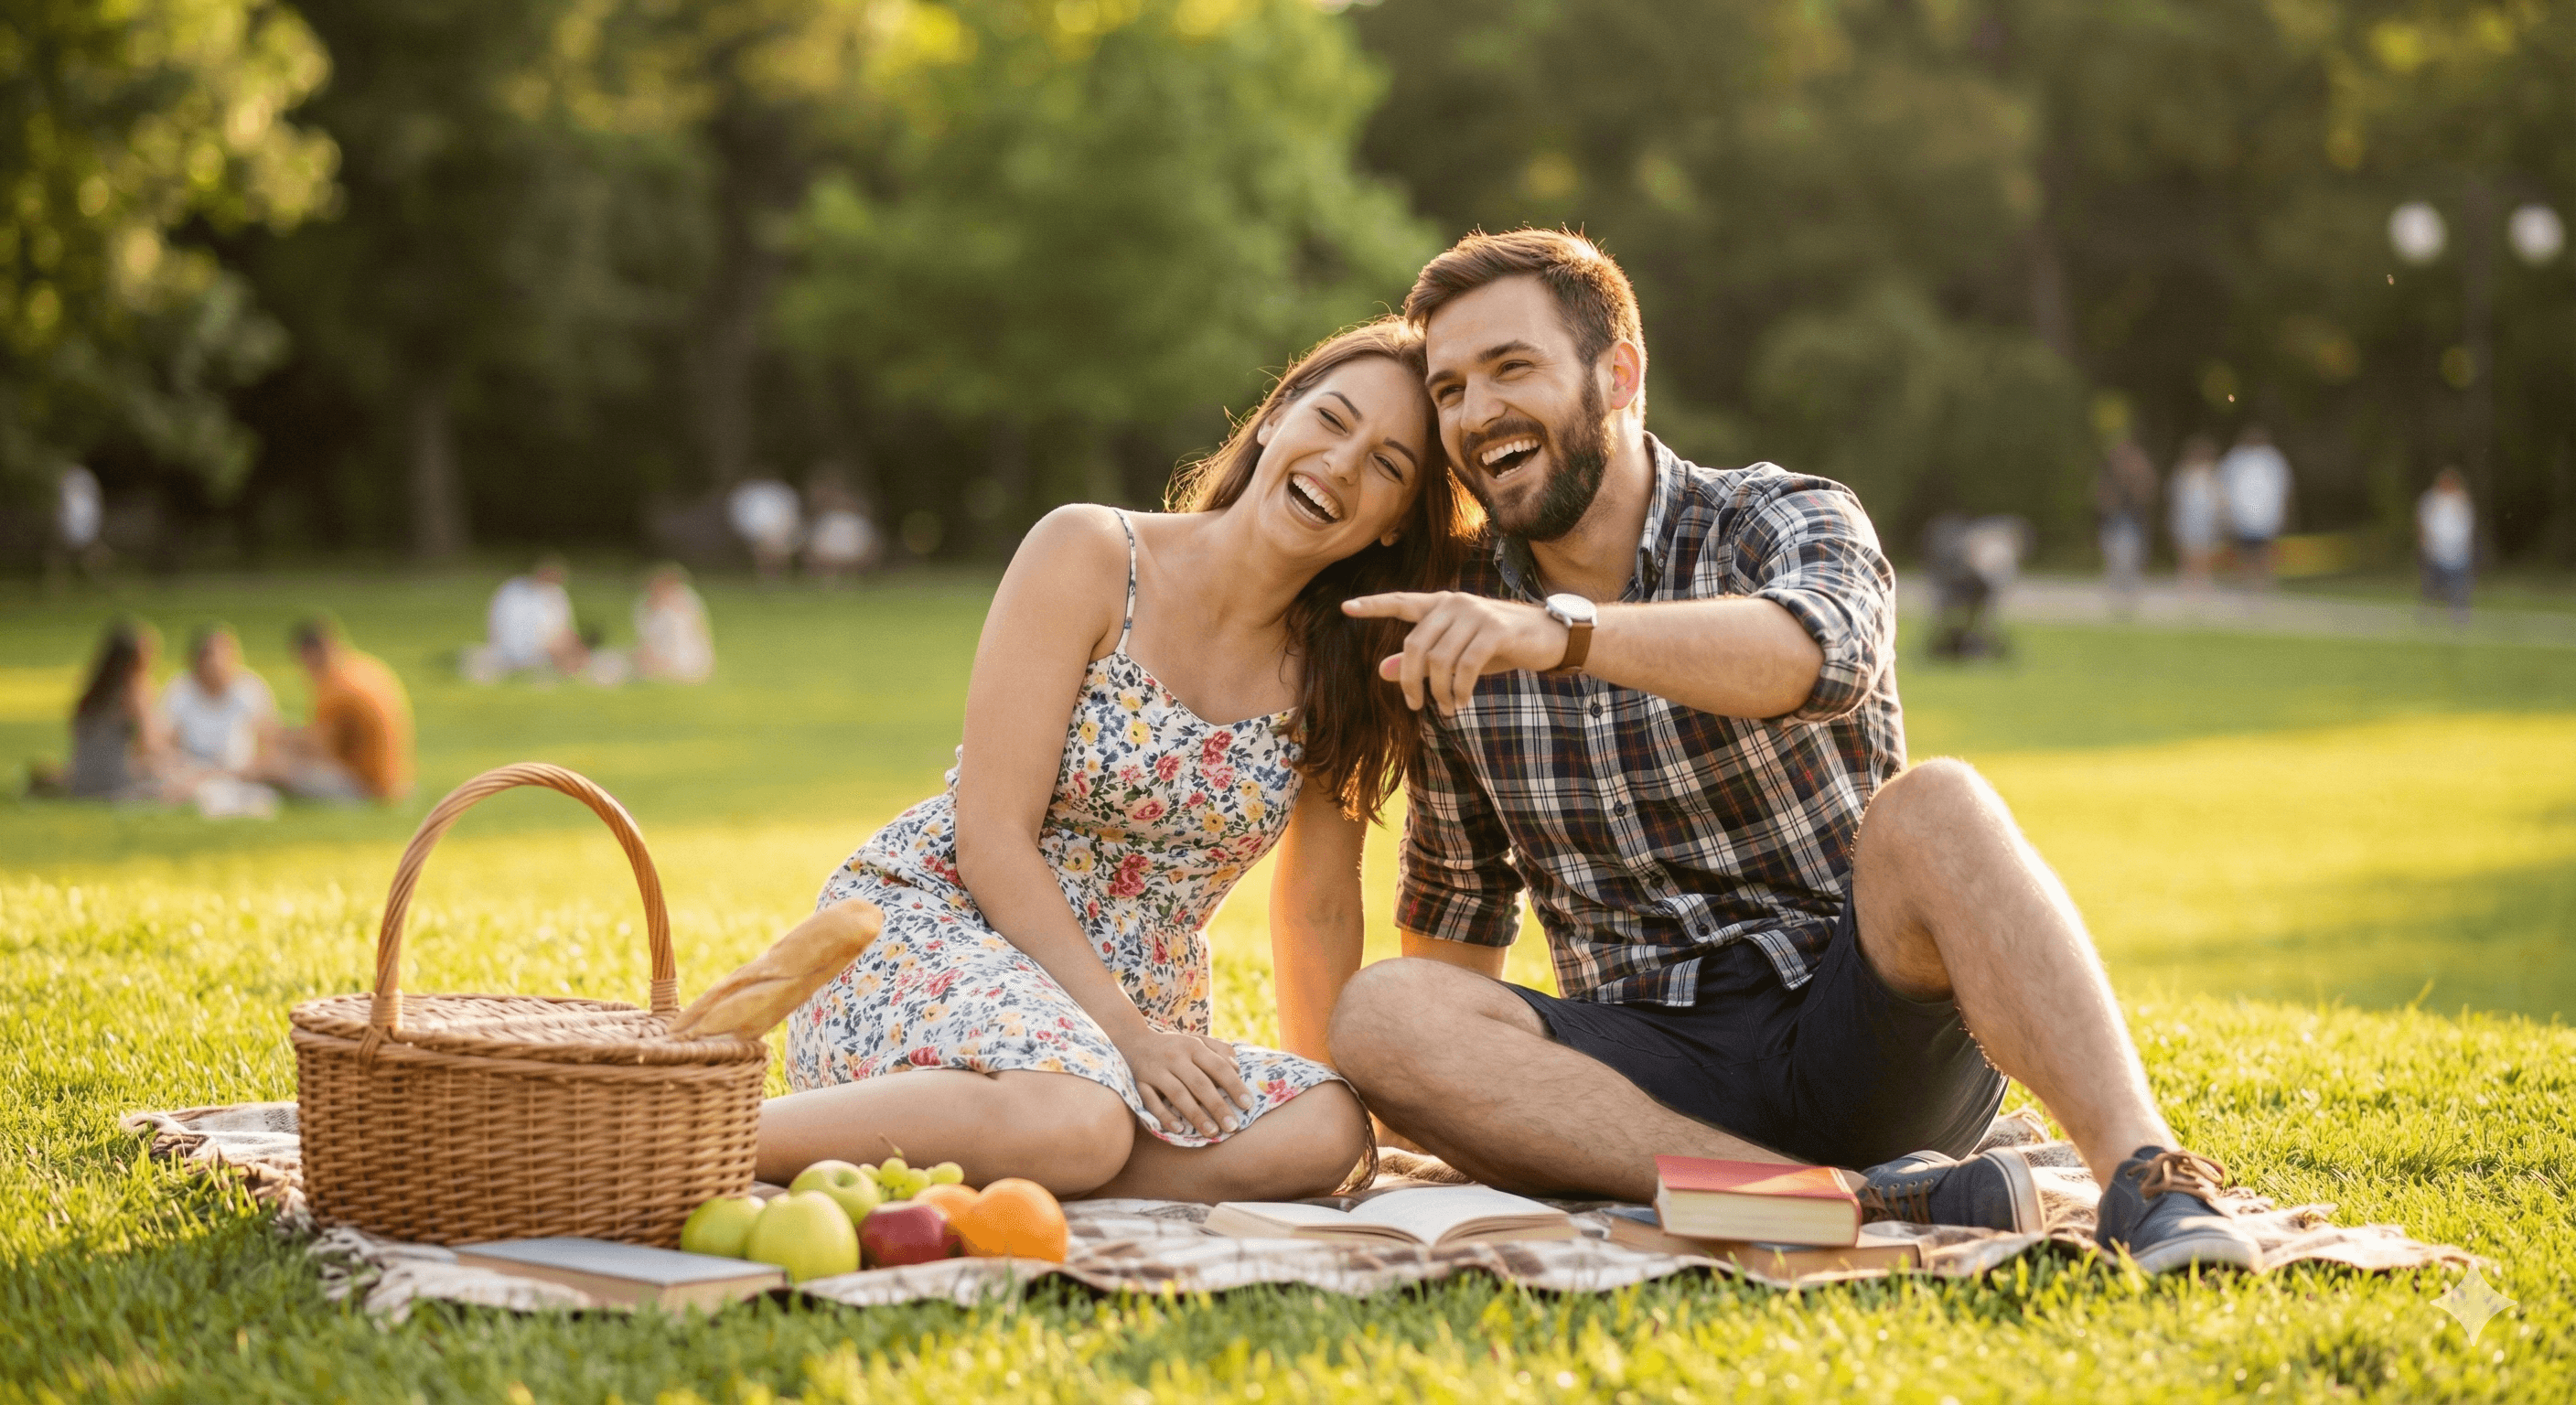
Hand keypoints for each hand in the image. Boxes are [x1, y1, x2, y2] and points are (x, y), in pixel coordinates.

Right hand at [1115, 1029, 1252, 1136]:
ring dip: (1196, 1114)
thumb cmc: (1173, 1047)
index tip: (1248, 1105)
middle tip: (1233, 1126)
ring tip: (1212, 1132)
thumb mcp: (1196, 1041)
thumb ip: (1219, 1050)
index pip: (1218, 1067)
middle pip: (1200, 1084)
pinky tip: (1179, 1129)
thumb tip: (1237, 1067)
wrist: (1132, 1041)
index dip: (1234, 1086)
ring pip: (1178, 1094)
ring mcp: (1155, 1070)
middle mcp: (1174, 1057)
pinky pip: (1151, 1102)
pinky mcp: (1138, 1083)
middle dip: (1218, 1106)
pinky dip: (1164, 1116)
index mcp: (1193, 1046)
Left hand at [1342, 591, 1569, 714]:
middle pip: (1414, 646)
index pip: (1401, 602)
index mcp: (1441, 604)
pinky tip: (1460, 703)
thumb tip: (1381, 671)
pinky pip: (1465, 667)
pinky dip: (1459, 690)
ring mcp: (1475, 614)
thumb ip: (1420, 660)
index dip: (1373, 606)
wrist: (1547, 638)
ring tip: (1447, 709)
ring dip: (1439, 692)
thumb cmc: (1498, 645)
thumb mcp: (1455, 654)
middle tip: (1417, 706)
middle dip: (1410, 682)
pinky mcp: (1495, 630)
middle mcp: (1454, 603)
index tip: (1345, 607)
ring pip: (1439, 661)